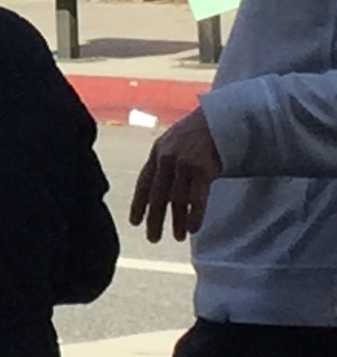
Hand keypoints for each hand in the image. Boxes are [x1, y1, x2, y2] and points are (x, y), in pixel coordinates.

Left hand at [132, 111, 223, 241]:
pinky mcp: (203, 169)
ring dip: (178, 221)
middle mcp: (167, 159)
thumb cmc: (198, 132)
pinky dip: (195, 215)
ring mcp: (185, 164)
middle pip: (158, 195)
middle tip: (152, 238)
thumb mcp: (174, 142)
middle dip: (155, 218)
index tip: (135, 222)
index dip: (139, 204)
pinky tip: (194, 228)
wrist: (221, 117)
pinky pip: (197, 198)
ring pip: (177, 200)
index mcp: (157, 152)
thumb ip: (165, 161)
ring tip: (178, 237)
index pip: (144, 183)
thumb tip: (159, 186)